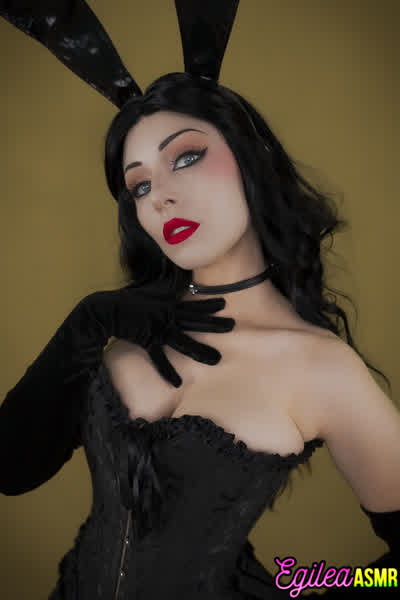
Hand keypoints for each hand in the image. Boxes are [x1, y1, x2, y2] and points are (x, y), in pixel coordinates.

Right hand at [80, 284, 235, 386]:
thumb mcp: (148, 292)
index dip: (209, 304)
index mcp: (168, 305)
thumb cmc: (126, 301)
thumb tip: (177, 281)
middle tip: (233, 325)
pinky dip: (167, 372)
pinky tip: (177, 384)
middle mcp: (168, 316)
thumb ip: (164, 289)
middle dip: (215, 324)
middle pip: (196, 321)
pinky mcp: (148, 339)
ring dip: (201, 351)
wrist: (106, 309)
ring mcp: (159, 328)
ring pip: (185, 341)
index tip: (225, 304)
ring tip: (217, 360)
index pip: (193, 304)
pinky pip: (159, 358)